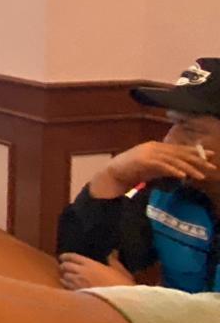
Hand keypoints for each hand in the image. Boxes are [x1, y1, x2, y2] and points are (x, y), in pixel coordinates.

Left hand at [58, 251, 134, 289]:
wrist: (119, 303)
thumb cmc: (122, 287)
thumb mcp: (121, 272)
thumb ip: (114, 262)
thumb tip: (113, 253)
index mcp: (91, 264)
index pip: (73, 257)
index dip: (66, 256)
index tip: (62, 257)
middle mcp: (81, 272)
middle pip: (66, 266)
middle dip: (64, 266)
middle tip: (64, 267)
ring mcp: (78, 283)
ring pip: (65, 277)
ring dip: (65, 276)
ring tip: (65, 277)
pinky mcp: (77, 294)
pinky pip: (67, 287)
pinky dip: (66, 285)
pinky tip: (67, 286)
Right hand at [89, 141, 216, 197]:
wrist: (112, 174)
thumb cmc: (132, 171)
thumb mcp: (153, 168)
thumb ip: (166, 166)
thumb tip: (183, 170)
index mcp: (156, 146)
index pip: (180, 148)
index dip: (196, 152)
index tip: (210, 156)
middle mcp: (154, 147)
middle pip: (180, 153)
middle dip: (197, 159)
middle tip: (211, 166)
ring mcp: (148, 153)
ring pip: (174, 159)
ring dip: (189, 168)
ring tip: (201, 175)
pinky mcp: (143, 161)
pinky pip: (163, 165)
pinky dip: (174, 170)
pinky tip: (183, 176)